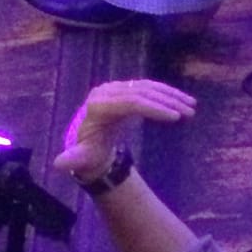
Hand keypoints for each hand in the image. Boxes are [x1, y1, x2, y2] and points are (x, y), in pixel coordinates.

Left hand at [52, 79, 196, 182]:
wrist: (91, 144)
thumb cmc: (89, 153)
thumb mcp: (82, 159)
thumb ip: (73, 160)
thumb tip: (59, 164)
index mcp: (98, 106)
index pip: (130, 102)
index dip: (154, 108)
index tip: (175, 118)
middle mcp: (105, 92)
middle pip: (141, 92)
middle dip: (168, 102)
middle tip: (189, 113)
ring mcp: (115, 88)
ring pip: (147, 86)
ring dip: (171, 95)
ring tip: (192, 106)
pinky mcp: (124, 89)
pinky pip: (148, 87)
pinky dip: (167, 92)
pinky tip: (183, 100)